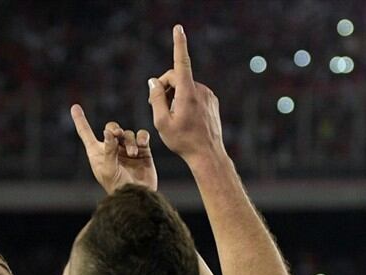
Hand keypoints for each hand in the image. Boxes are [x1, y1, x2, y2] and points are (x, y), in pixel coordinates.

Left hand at [70, 104, 156, 193]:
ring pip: (127, 134)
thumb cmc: (117, 186)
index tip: (75, 107)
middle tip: (117, 134)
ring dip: (129, 141)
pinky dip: (141, 138)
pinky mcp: (142, 151)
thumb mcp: (108, 169)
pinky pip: (141, 137)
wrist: (137, 196)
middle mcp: (111, 149)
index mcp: (97, 153)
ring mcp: (127, 149)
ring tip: (132, 154)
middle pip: (111, 128)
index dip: (80, 120)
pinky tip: (141, 145)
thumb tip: (107, 132)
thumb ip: (108, 150)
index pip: (86, 133)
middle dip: (114, 129)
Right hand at [147, 25, 226, 168]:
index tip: (178, 29)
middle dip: (164, 86)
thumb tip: (153, 82)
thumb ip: (156, 99)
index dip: (179, 44)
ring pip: (185, 87)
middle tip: (154, 105)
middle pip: (177, 77)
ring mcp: (208, 95)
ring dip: (174, 95)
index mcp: (187, 92)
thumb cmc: (183, 141)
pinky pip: (194, 94)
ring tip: (170, 116)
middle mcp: (200, 90)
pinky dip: (184, 100)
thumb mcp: (162, 122)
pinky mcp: (212, 101)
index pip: (181, 62)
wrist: (208, 154)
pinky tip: (182, 118)